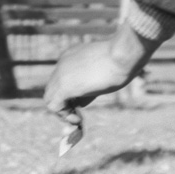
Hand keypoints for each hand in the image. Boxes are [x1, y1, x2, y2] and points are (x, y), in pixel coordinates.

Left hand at [43, 23, 160, 114]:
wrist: (124, 53)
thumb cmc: (122, 61)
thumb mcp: (102, 74)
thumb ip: (89, 87)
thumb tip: (80, 103)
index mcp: (71, 56)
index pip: (62, 80)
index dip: (70, 96)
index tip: (80, 106)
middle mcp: (63, 64)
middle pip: (53, 90)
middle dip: (64, 106)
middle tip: (77, 117)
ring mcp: (61, 74)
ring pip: (50, 98)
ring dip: (63, 113)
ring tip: (78, 119)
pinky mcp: (64, 86)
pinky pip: (54, 106)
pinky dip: (64, 116)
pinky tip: (78, 119)